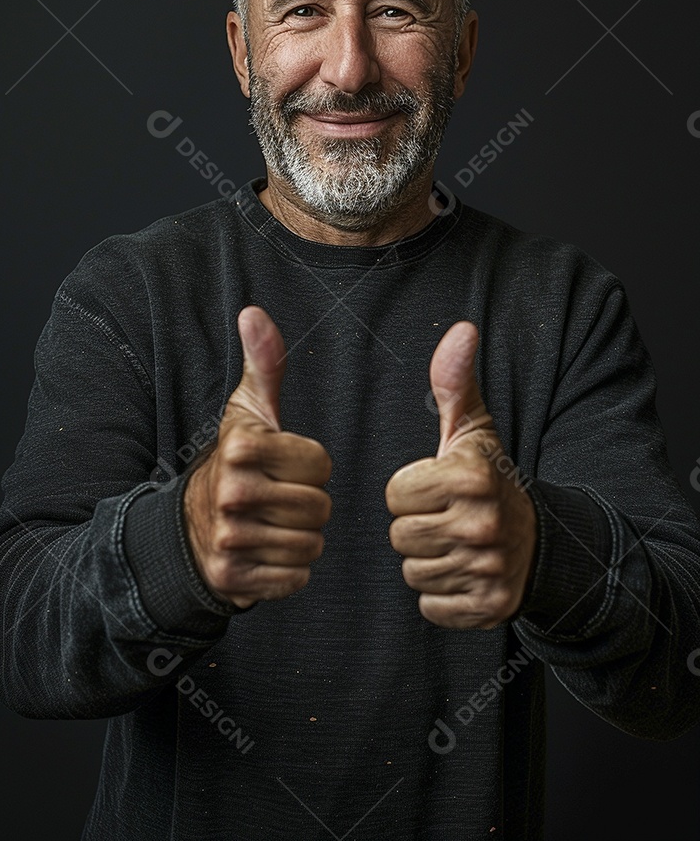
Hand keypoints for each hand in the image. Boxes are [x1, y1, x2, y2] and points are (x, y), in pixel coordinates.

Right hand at [183, 306, 331, 606]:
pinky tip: (267, 552)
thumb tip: (254, 313)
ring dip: (302, 538)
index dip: (311, 466)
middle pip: (320, 507)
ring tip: (275, 524)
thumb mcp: (248, 410)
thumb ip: (264, 363)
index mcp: (240, 448)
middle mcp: (230, 492)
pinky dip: (289, 570)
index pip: (320, 464)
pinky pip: (295, 578)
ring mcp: (228, 539)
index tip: (286, 465)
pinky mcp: (232, 578)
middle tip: (282, 499)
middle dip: (310, 505)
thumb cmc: (234, 461)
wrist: (189, 528)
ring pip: (311, 545)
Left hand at [385, 322, 535, 628]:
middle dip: (415, 527)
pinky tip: (462, 572)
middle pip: (400, 535)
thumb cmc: (490, 480)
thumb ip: (454, 382)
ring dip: (427, 560)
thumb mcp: (473, 430)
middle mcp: (483, 523)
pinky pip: (431, 605)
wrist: (540, 543)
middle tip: (444, 518)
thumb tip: (461, 329)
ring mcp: (489, 568)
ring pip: (413, 571)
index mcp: (472, 477)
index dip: (408, 490)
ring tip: (454, 543)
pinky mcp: (489, 607)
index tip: (434, 487)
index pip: (395, 493)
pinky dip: (442, 594)